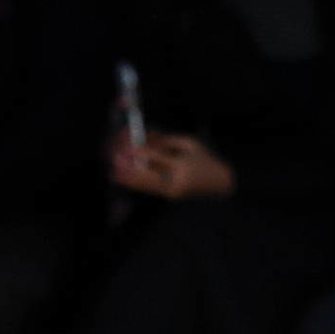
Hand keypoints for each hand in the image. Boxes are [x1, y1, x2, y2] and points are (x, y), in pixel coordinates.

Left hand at [113, 133, 232, 198]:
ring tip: (113, 173)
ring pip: (145, 185)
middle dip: (128, 167)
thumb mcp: (189, 143)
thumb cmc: (206, 159)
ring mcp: (172, 192)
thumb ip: (166, 141)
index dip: (138, 150)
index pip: (156, 156)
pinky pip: (149, 189)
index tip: (124, 145)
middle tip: (113, 159)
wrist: (221, 183)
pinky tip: (123, 180)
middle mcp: (176, 182)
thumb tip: (144, 137)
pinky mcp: (169, 196)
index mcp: (182, 166)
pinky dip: (135, 184)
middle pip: (146, 174)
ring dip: (128, 178)